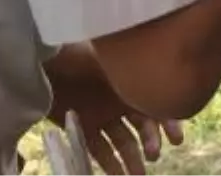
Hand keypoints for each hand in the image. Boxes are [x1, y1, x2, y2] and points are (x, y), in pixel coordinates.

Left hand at [46, 45, 184, 175]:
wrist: (43, 64)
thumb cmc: (78, 56)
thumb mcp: (111, 61)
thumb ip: (136, 73)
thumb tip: (170, 80)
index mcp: (130, 80)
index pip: (155, 104)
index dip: (168, 122)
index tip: (177, 140)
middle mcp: (119, 99)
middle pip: (141, 125)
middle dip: (150, 141)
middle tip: (154, 155)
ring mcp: (100, 115)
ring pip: (122, 141)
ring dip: (131, 159)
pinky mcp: (80, 128)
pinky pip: (98, 149)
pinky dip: (108, 164)